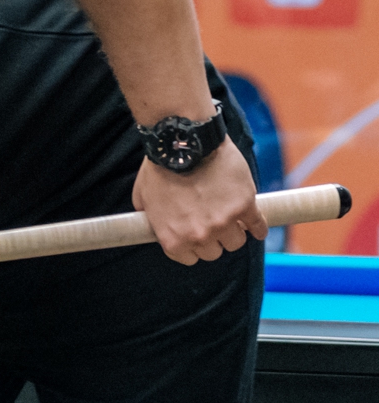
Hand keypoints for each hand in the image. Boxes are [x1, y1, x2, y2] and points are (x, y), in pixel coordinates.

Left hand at [133, 137, 264, 263]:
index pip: (189, 258)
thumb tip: (152, 226)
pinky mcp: (245, 205)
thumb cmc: (160, 169)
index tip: (196, 237)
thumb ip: (151, 220)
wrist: (183, 144)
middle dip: (212, 239)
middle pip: (215, 252)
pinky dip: (259, 228)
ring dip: (234, 232)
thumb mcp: (143, 200)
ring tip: (230, 219)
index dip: (193, 246)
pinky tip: (257, 229)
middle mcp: (200, 236)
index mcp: (174, 240)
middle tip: (211, 223)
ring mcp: (224, 221)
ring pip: (236, 241)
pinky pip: (258, 226)